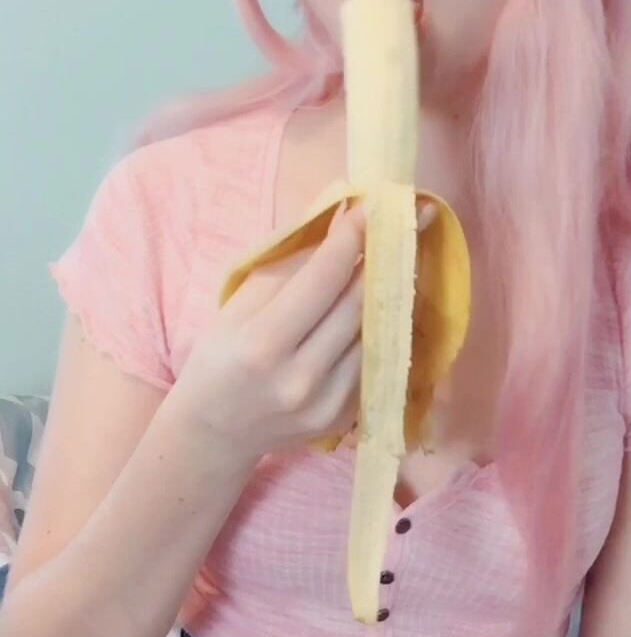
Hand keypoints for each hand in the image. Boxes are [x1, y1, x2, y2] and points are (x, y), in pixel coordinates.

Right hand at [175, 200, 435, 457]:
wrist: (217, 429)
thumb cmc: (221, 355)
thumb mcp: (238, 304)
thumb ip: (290, 265)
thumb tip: (339, 221)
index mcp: (262, 345)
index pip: (322, 280)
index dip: (351, 239)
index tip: (370, 206)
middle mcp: (300, 378)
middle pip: (359, 303)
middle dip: (385, 255)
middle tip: (407, 219)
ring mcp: (328, 403)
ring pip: (375, 330)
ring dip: (391, 288)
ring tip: (401, 254)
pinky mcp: (346, 417)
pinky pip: (374, 358)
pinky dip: (382, 325)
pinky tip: (387, 299)